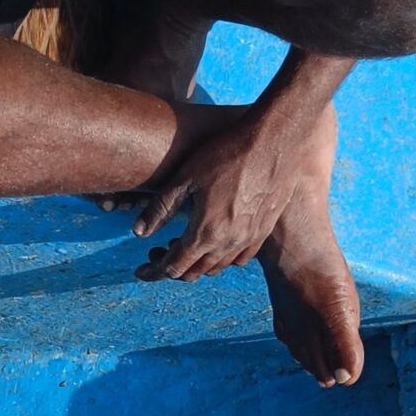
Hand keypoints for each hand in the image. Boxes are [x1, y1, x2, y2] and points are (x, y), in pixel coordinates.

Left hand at [132, 103, 333, 282]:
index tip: (140, 271)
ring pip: (215, 268)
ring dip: (196, 265)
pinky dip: (221, 260)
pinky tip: (214, 245)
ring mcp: (248, 241)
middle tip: (158, 254)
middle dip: (172, 269)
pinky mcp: (262, 233)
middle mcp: (227, 244)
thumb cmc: (228, 153)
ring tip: (184, 248)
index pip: (173, 267)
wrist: (276, 143)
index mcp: (205, 232)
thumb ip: (161, 208)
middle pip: (193, 272)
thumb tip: (139, 233)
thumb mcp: (186, 176)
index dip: (153, 272)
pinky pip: (238, 260)